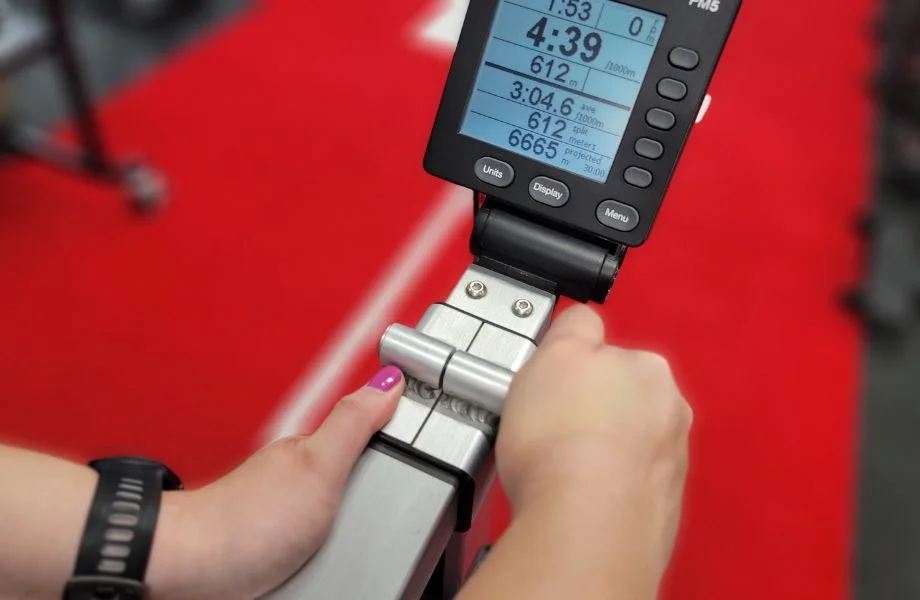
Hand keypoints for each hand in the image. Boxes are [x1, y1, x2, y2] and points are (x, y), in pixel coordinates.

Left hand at [147, 366, 404, 599]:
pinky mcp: (277, 544)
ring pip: (336, 508)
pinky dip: (327, 545)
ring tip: (369, 529)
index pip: (365, 429)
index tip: (420, 433)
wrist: (199, 570)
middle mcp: (296, 474)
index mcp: (309, 448)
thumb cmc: (246, 521)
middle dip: (374, 486)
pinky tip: (332, 550)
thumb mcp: (319, 466)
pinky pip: (316, 538)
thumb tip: (387, 381)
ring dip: (349, 522)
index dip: (392, 432)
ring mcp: (286, 509)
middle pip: (355, 472)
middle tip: (397, 498)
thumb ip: (354, 424)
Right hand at [496, 304, 691, 576]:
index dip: (572, 364)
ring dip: (597, 449)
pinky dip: (603, 486)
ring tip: (556, 464)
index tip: (552, 382)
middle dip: (589, 407)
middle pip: (621, 397)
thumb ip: (573, 328)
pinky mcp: (660, 508)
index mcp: (649, 369)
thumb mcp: (555, 355)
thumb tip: (583, 320)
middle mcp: (670, 412)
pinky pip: (625, 485)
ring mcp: (669, 463)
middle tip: (548, 424)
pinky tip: (573, 492)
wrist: (585, 525)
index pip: (607, 348)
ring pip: (625, 443)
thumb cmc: (566, 443)